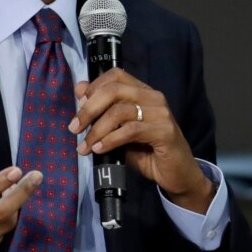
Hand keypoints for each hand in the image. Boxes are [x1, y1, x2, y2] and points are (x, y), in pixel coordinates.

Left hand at [68, 68, 215, 213]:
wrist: (177, 175)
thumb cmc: (147, 153)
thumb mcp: (118, 132)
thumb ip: (102, 112)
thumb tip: (79, 90)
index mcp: (143, 92)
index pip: (115, 75)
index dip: (93, 88)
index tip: (78, 108)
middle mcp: (153, 97)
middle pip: (114, 90)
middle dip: (89, 110)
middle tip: (74, 128)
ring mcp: (161, 113)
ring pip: (120, 111)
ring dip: (97, 130)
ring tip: (85, 147)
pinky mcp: (165, 131)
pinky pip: (131, 130)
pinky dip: (111, 140)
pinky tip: (100, 149)